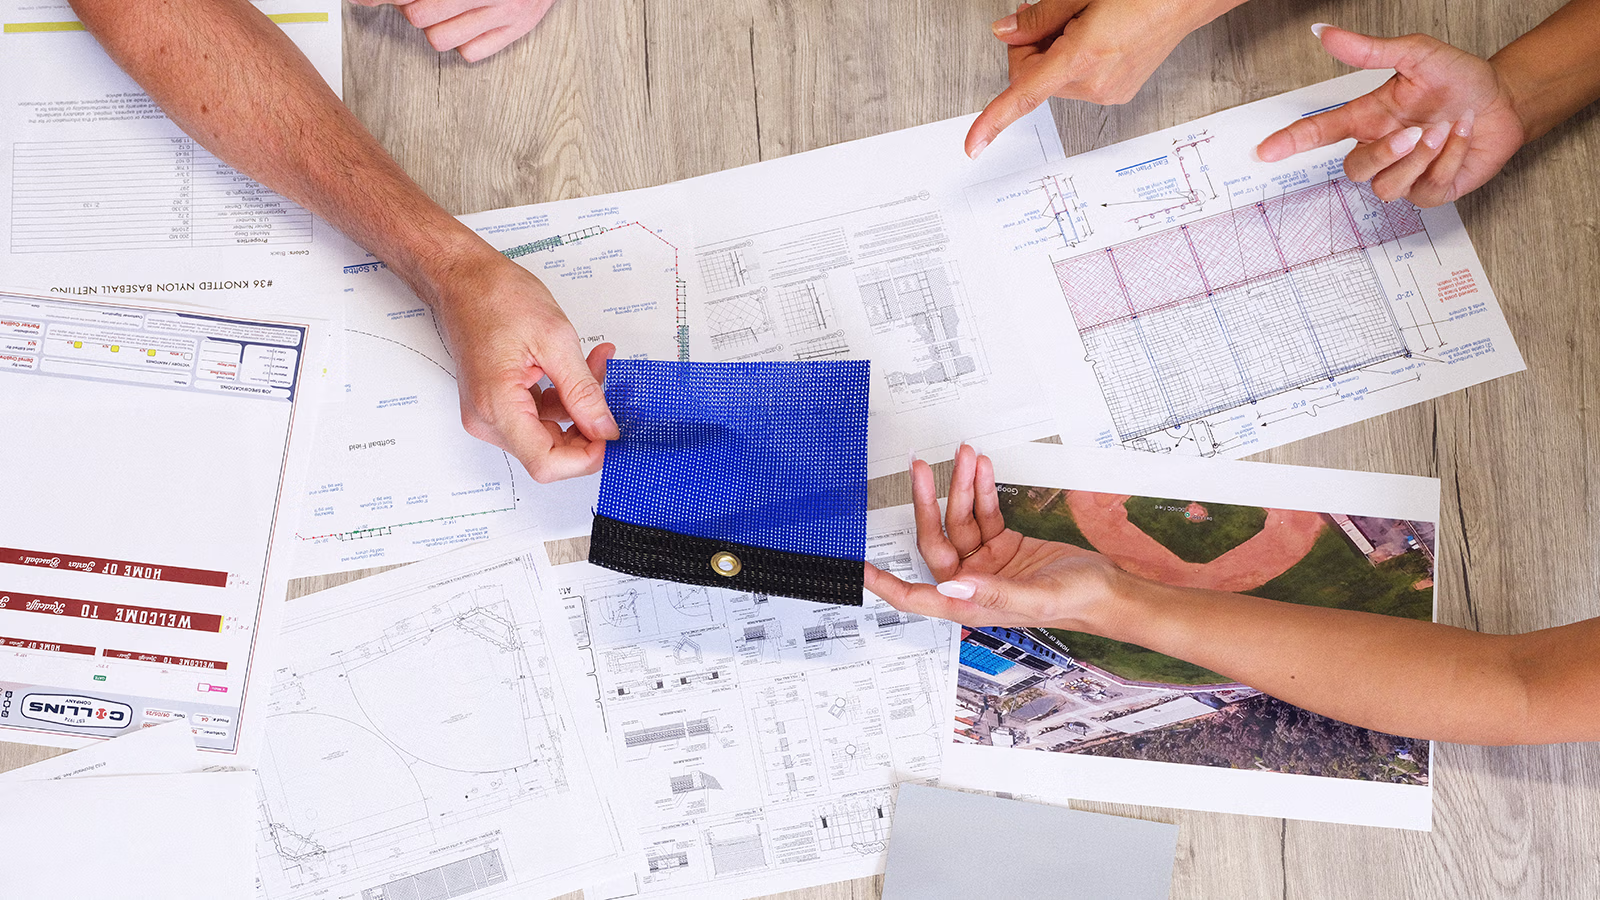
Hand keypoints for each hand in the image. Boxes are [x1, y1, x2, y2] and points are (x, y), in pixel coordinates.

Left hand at [350, 0, 556, 61]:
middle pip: (419, 16)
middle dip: (410, 8)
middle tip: (416, 2)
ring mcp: (505, 12)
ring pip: (439, 39)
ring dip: (434, 26)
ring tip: (445, 11)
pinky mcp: (517, 30)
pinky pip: (470, 53)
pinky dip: (463, 41)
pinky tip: (467, 23)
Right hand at [430, 252, 618, 482]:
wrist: (462, 278)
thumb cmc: (495, 297)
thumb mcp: (555, 339)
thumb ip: (582, 391)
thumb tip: (604, 428)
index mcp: (497, 406)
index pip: (546, 463)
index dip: (586, 458)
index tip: (611, 435)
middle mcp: (487, 419)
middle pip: (549, 452)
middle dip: (587, 426)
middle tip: (610, 390)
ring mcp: (489, 413)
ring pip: (548, 432)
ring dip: (578, 406)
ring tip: (595, 364)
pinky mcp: (496, 404)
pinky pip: (538, 415)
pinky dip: (563, 397)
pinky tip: (578, 367)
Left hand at [864, 445, 1123, 628]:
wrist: (1109, 588)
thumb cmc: (1077, 602)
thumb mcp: (1035, 598)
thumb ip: (992, 592)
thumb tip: (951, 584)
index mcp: (971, 604)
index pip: (917, 597)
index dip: (885, 585)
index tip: (858, 569)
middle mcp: (972, 583)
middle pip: (937, 539)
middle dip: (928, 502)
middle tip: (922, 469)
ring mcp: (987, 562)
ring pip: (962, 518)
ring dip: (963, 487)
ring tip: (967, 456)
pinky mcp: (1003, 544)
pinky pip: (984, 513)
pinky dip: (983, 489)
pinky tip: (982, 469)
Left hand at [966, 0, 1229, 156]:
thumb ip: (1037, 17)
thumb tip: (1005, 32)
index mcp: (1083, 57)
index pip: (1024, 96)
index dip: (993, 121)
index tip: (972, 146)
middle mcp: (1096, 83)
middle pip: (1031, 78)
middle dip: (1031, 49)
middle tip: (1052, 15)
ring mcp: (1108, 92)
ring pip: (1052, 80)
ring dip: (1053, 52)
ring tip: (1085, 22)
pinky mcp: (1117, 92)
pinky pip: (1076, 81)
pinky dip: (1073, 60)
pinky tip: (1096, 35)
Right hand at [1256, 25, 1526, 206]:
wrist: (1505, 103)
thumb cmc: (1462, 80)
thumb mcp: (1416, 55)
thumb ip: (1369, 50)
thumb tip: (1326, 32)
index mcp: (1369, 118)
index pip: (1319, 132)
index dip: (1291, 142)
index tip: (1266, 150)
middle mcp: (1381, 148)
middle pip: (1354, 168)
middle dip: (1385, 152)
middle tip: (1416, 130)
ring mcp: (1404, 173)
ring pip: (1386, 185)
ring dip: (1420, 157)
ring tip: (1443, 131)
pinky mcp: (1430, 191)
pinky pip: (1423, 190)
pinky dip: (1446, 162)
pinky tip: (1458, 143)